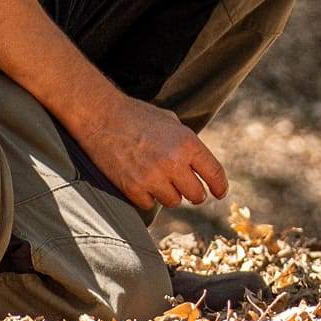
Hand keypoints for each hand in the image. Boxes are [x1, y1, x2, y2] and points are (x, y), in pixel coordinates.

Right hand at [74, 93, 228, 211]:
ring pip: (174, 201)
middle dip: (193, 192)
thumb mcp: (171, 122)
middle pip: (197, 195)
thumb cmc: (137, 116)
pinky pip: (149, 204)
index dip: (220, 186)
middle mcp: (173, 162)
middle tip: (185, 186)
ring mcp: (153, 177)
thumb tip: (201, 166)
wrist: (101, 116)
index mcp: (187, 143)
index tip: (219, 193)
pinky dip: (146, 196)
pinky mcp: (133, 189)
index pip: (214, 174)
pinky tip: (139, 180)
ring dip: (168, 193)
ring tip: (155, 175)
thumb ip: (188, 144)